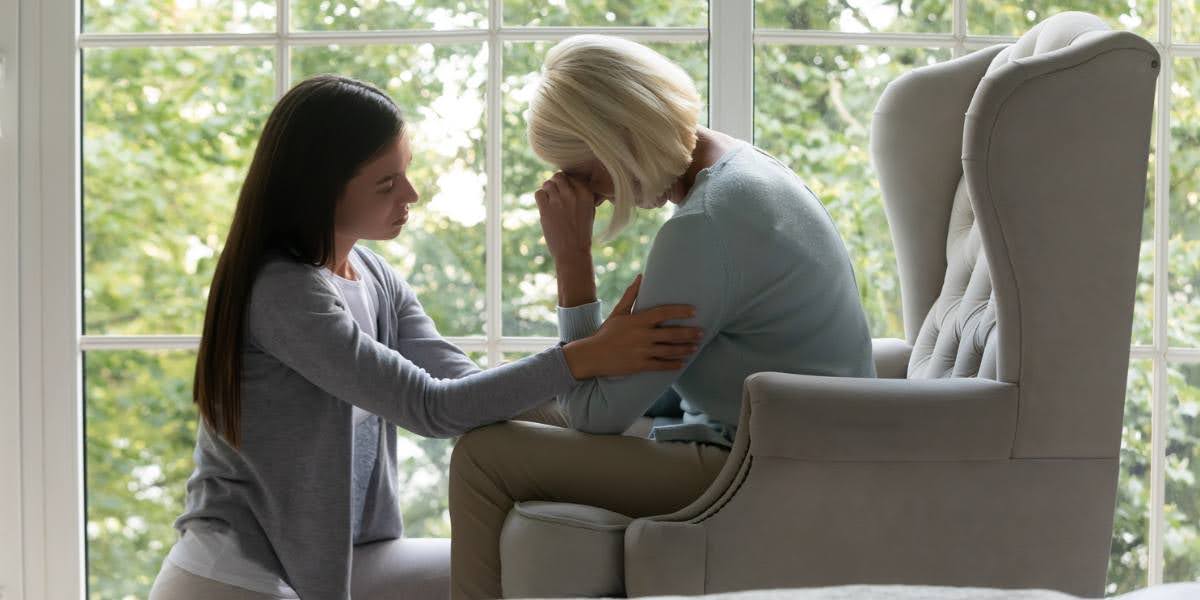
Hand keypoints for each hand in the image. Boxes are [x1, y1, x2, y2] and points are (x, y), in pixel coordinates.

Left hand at [535, 172, 596, 259]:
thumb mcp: (590, 211)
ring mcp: (558, 201)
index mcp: (586, 193)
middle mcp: (572, 194)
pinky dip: (540, 197)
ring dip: (547, 190)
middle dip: (556, 183)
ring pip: (547, 183)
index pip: (572, 176)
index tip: (565, 191)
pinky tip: (545, 206)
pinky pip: (538, 193)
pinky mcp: (546, 209)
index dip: (567, 182)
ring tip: (550, 201)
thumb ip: (582, 195)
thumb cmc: (582, 233)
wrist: (573, 252)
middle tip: (556, 194)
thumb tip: (571, 183)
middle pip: (558, 177)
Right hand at [562, 275, 703, 379]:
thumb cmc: (606, 333)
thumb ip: (631, 295)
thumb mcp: (618, 312)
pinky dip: (672, 365)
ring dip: (684, 349)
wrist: (592, 355)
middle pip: (671, 333)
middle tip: (702, 332)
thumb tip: (641, 277)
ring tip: (695, 347)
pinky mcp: (640, 365)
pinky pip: (660, 365)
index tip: (694, 311)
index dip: (680, 311)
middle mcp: (642, 336)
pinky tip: (682, 363)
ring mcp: (642, 351)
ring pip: (669, 350)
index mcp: (638, 320)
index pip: (663, 313)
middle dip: (689, 333)